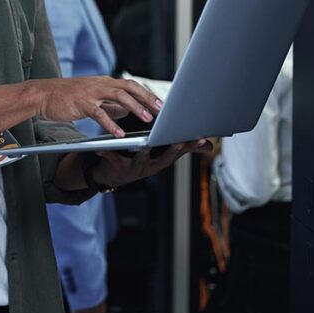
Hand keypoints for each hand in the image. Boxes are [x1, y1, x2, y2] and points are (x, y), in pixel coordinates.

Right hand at [31, 76, 162, 137]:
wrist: (43, 95)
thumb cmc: (68, 98)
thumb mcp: (92, 99)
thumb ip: (110, 104)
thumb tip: (127, 110)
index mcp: (105, 82)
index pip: (131, 86)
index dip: (147, 94)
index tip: (161, 105)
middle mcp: (101, 84)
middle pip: (130, 87)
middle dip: (147, 98)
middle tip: (161, 111)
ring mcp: (91, 93)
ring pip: (118, 96)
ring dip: (135, 107)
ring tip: (147, 119)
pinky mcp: (81, 103)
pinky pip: (99, 113)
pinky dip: (110, 124)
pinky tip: (119, 134)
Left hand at [92, 139, 213, 187]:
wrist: (113, 175)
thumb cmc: (142, 159)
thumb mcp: (163, 155)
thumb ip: (185, 148)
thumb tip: (210, 146)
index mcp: (162, 160)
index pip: (179, 151)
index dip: (190, 145)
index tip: (201, 136)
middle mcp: (151, 166)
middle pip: (164, 158)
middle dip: (172, 149)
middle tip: (179, 141)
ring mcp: (136, 168)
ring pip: (141, 160)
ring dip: (144, 153)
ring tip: (146, 145)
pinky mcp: (117, 166)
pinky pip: (113, 159)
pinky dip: (108, 154)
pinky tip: (102, 148)